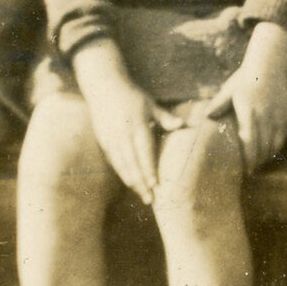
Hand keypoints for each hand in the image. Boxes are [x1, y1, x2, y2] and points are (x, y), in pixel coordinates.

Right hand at [71, 41, 183, 203]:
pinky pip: (113, 160)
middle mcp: (122, 134)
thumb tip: (182, 125)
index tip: (155, 184)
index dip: (148, 169)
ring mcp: (111, 138)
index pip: (144, 152)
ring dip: (130, 180)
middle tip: (149, 199)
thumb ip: (165, 118)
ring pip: (121, 165)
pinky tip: (128, 181)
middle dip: (140, 182)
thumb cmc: (131, 96)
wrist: (103, 86)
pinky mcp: (103, 140)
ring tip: (140, 194)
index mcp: (137, 125)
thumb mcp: (149, 104)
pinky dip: (121, 172)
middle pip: (132, 163)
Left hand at [197, 22, 286, 166]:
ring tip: (260, 162)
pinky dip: (278, 145)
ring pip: (276, 144)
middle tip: (251, 170)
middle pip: (264, 147)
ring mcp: (278, 116)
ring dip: (268, 155)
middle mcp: (265, 116)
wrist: (269, 66)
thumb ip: (218, 105)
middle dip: (258, 162)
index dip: (249, 159)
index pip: (251, 142)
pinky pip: (284, 135)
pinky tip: (271, 149)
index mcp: (249, 112)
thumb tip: (206, 117)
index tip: (246, 170)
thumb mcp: (229, 91)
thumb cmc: (245, 79)